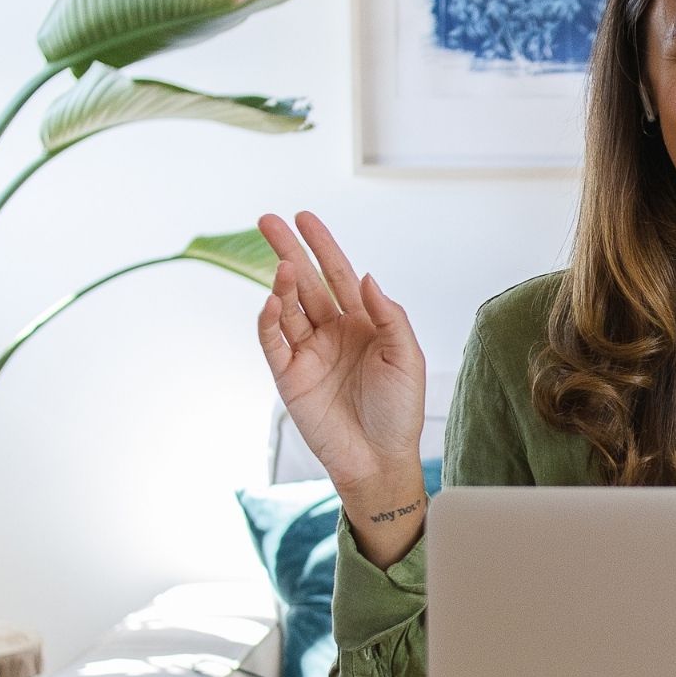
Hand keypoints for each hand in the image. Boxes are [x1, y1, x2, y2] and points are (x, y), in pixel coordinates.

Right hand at [255, 210, 425, 489]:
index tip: (305, 217)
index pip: (339, 275)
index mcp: (363, 323)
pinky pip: (273, 341)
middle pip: (305, 283)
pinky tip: (273, 301)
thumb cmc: (399, 410)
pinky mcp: (290, 376)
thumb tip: (366, 277)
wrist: (380, 458)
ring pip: (288, 308)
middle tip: (268, 220)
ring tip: (281, 266)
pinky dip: (269, 320)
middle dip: (288, 251)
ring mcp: (309, 353)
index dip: (323, 246)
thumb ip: (389, 316)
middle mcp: (333, 332)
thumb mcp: (407, 358)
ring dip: (282, 285)